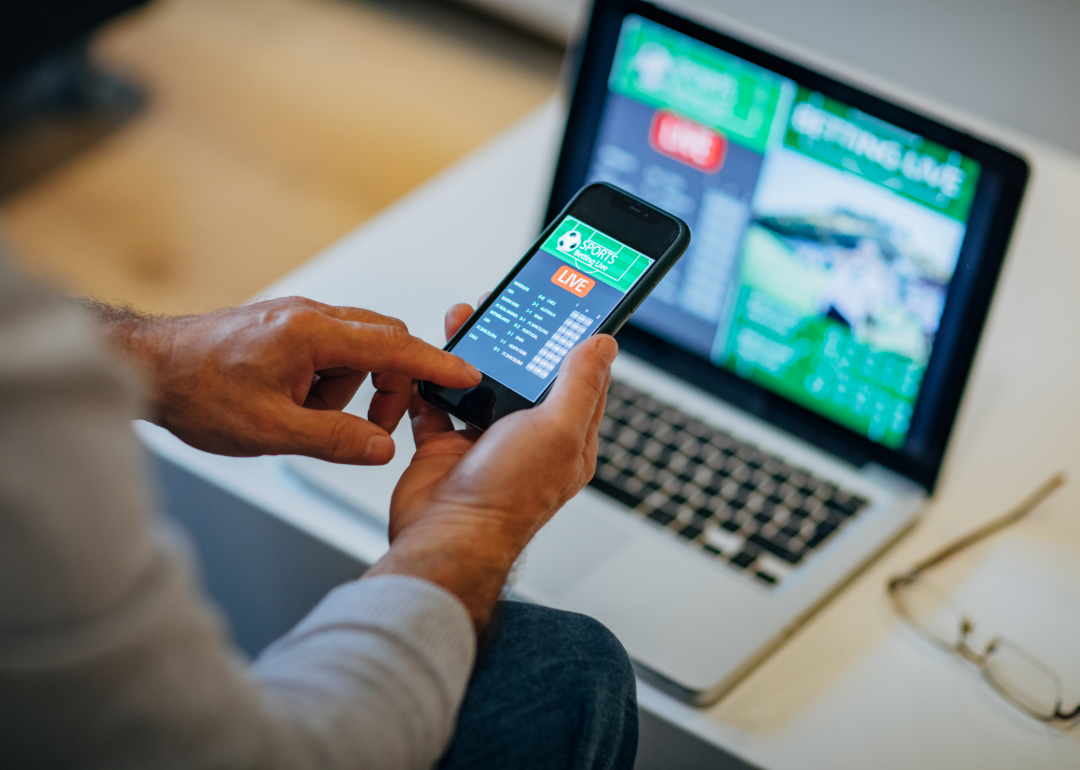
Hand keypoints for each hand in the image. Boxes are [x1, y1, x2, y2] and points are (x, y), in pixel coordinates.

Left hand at [89, 296, 480, 463]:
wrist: (146, 367)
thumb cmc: (196, 391)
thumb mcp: (270, 431)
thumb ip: (335, 439)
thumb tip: (382, 447)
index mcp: (311, 333)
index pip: (394, 345)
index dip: (436, 363)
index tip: (466, 374)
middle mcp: (309, 316)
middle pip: (382, 341)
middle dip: (390, 384)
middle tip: (372, 426)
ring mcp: (296, 318)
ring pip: (355, 349)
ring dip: (350, 388)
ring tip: (308, 419)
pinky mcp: (284, 327)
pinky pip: (328, 351)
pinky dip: (329, 381)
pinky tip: (295, 405)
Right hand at [366, 301, 616, 631]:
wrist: (445, 535)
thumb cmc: (506, 496)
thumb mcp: (558, 430)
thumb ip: (580, 384)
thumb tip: (603, 345)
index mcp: (567, 439)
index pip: (580, 380)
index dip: (573, 343)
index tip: (565, 309)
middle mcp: (528, 440)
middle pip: (523, 376)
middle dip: (512, 340)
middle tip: (502, 307)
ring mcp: (485, 442)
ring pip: (479, 384)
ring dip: (469, 353)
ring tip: (463, 321)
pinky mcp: (445, 447)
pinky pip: (437, 404)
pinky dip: (430, 383)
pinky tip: (429, 362)